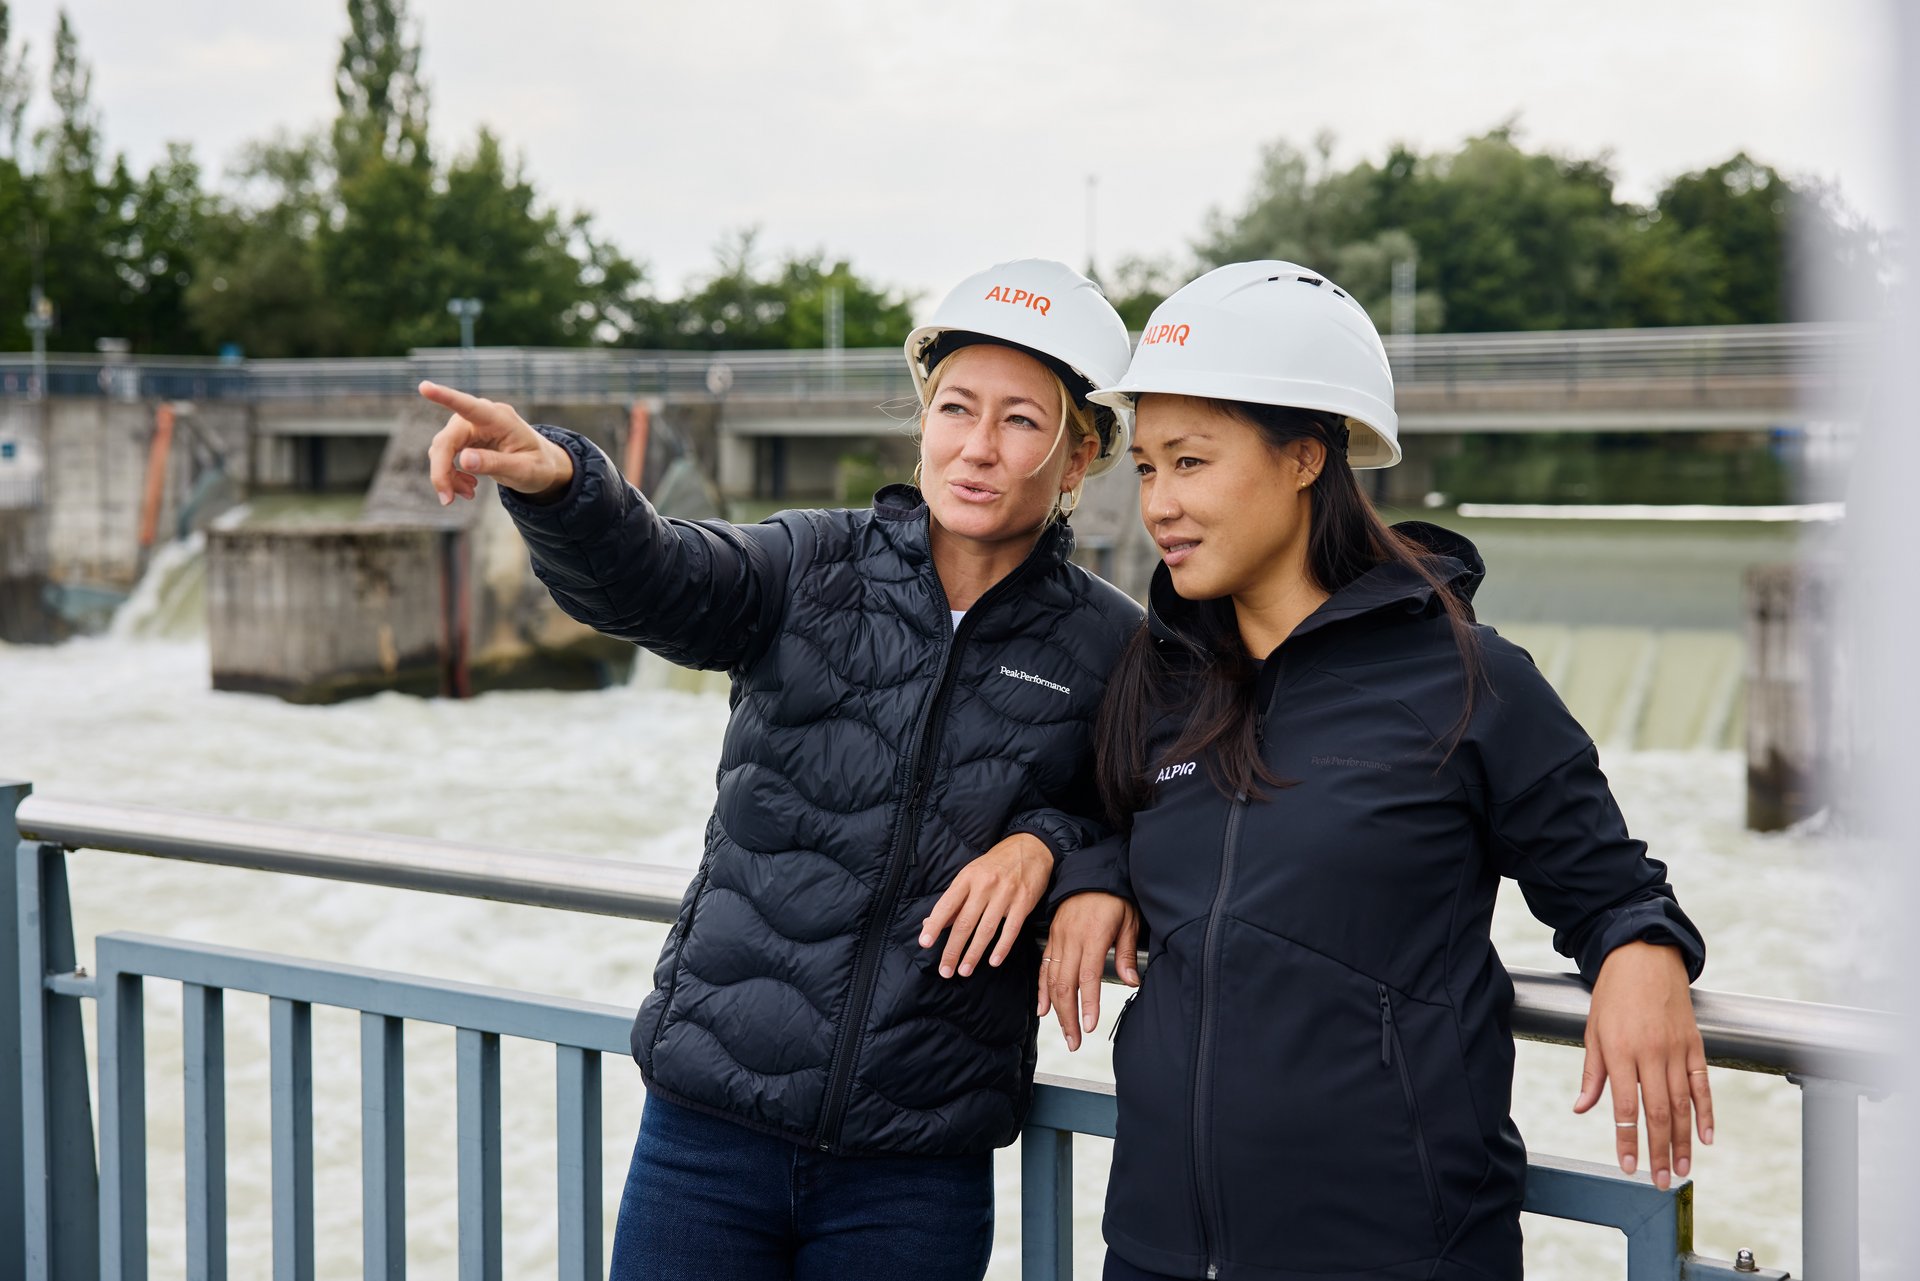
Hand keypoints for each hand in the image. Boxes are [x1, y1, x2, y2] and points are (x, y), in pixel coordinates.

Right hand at [421, 380, 572, 503]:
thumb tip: (464, 459)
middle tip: (447, 500)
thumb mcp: (524, 470)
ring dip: (447, 476)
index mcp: (500, 419)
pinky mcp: (464, 438)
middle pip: (447, 440)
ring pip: (442, 450)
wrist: (543, 466)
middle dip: (442, 471)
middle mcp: (481, 418)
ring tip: (468, 494)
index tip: (424, 387)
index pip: (469, 406)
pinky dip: (451, 475)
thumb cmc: (538, 465)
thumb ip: (496, 463)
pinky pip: (446, 456)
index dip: (445, 397)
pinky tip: (468, 487)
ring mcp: (470, 427)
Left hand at [918, 834, 1053, 979]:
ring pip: (986, 929)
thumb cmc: (994, 865)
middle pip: (965, 922)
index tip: (925, 943)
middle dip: (953, 949)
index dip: (935, 925)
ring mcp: (1005, 894)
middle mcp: (985, 885)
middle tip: (945, 970)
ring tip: (964, 970)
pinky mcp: (1023, 902)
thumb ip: (953, 902)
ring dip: (974, 953)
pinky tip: (993, 961)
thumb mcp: (970, 876)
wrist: (1029, 848)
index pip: (947, 904)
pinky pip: (1011, 929)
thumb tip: (929, 924)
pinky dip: (1002, 947)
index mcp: (967, 878)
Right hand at [1038, 891, 1139, 1050]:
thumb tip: (1131, 980)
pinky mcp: (1052, 939)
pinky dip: (1041, 991)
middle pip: (1065, 984)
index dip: (1089, 1003)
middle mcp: (1071, 940)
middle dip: (1068, 1016)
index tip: (1090, 1025)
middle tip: (1075, 1041)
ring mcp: (1058, 940)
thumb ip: (1125, 952)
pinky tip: (1043, 1009)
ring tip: (1065, 1032)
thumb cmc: (1113, 897)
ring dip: (1056, 1010)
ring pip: (1051, 980)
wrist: (1091, 874)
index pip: (1088, 976)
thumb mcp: (1128, 920)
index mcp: (1092, 936)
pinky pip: (1043, 968)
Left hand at [1574, 941, 1713, 1188]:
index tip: (1628, 1166)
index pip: (1625, 1107)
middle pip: (1657, 1112)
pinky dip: (1706, 1113)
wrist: (1644, 958)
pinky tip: (1706, 1137)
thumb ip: (1592, 1073)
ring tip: (1681, 1168)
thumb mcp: (1593, 1031)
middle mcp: (1650, 1053)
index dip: (1627, 1140)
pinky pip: (1702, 1085)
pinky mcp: (1695, 1045)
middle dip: (1658, 1150)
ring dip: (1682, 1141)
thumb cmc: (1613, 995)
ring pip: (1682, 1105)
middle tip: (1660, 1180)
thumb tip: (1583, 1108)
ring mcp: (1676, 1050)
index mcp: (1620, 1051)